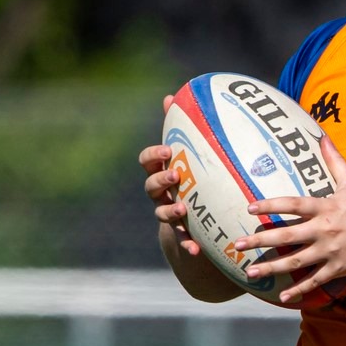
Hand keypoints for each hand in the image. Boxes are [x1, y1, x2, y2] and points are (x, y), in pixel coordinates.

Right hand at [138, 93, 201, 256]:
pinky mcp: (179, 233)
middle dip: (161, 180)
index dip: (154, 155)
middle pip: (151, 185)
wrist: (193, 215)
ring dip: (171, 211)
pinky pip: (180, 239)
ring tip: (184, 210)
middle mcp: (159, 192)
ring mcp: (167, 213)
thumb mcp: (188, 153)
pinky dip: (187, 243)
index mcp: (160, 170)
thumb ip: (180, 128)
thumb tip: (172, 96)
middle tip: (175, 174)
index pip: (148, 160)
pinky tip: (197, 249)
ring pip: (162, 212)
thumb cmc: (191, 176)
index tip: (167, 151)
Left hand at [235, 134, 345, 303]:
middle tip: (237, 245)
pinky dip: (298, 291)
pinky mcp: (337, 268)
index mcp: (325, 208)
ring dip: (271, 268)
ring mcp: (330, 251)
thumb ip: (334, 160)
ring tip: (249, 272)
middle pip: (286, 237)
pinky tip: (281, 297)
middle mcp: (324, 230)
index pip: (293, 204)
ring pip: (295, 262)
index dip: (270, 206)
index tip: (249, 208)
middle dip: (259, 241)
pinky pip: (314, 281)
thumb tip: (322, 135)